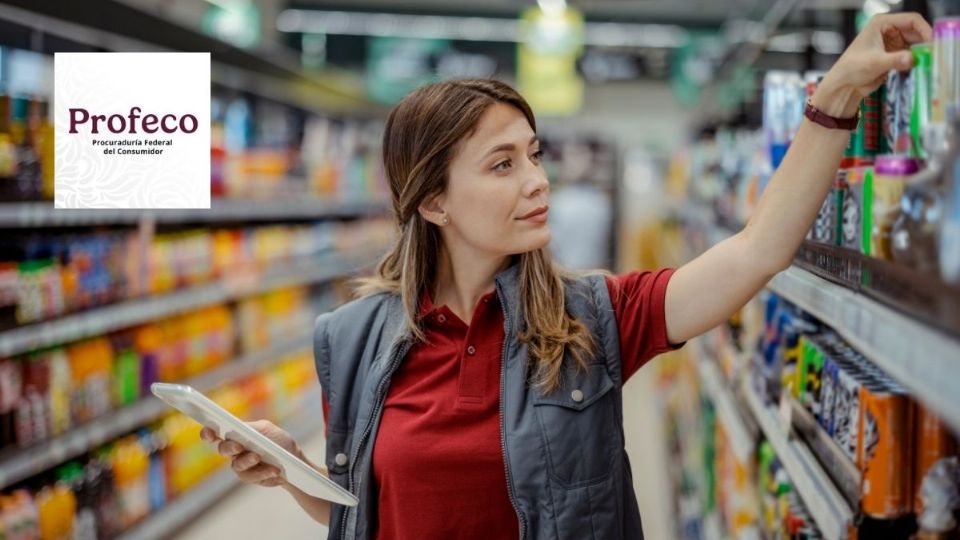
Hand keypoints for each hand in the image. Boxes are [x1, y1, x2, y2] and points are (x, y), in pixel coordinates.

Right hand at [200, 420, 302, 487]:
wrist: (293, 462)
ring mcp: (240, 465)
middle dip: (230, 447)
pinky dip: (263, 472)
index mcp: (237, 434)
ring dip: (248, 461)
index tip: (209, 433)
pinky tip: (274, 470)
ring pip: (236, 465)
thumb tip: (238, 430)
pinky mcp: (249, 477)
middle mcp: (235, 449)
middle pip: (223, 449)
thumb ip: (251, 429)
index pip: (217, 432)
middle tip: (238, 447)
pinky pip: (250, 476)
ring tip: (259, 458)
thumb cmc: (279, 442)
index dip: (208, 433)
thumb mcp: (267, 430)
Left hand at [813, 12, 933, 117]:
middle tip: (933, 56)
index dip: (924, 30)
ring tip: (928, 63)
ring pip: (916, 44)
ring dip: (922, 52)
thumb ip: (895, 60)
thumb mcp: (874, 63)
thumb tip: (912, 58)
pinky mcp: (895, 54)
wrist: (844, 85)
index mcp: (882, 23)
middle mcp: (889, 30)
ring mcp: (893, 42)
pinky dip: (917, 60)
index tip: (932, 43)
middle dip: (925, 43)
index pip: (911, 20)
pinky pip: (912, 54)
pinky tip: (920, 67)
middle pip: (916, 32)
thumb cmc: (851, 69)